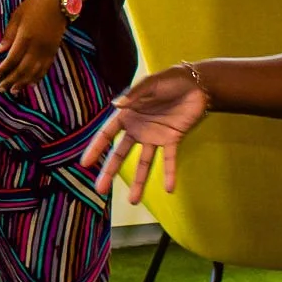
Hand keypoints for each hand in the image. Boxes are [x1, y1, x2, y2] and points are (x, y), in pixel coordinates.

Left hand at [0, 0, 67, 91]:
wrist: (59, 1)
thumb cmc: (34, 6)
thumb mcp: (16, 16)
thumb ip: (8, 35)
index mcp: (25, 37)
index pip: (12, 58)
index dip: (4, 69)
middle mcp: (37, 47)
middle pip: (23, 69)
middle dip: (11, 80)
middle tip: (1, 88)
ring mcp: (47, 50)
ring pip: (35, 71)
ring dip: (23, 83)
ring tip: (14, 91)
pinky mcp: (54, 51)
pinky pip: (45, 68)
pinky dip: (37, 77)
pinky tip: (31, 84)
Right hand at [81, 67, 208, 203]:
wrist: (197, 84)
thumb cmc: (169, 80)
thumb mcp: (150, 84)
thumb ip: (135, 95)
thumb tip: (116, 105)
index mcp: (127, 114)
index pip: (106, 134)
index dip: (96, 148)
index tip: (85, 163)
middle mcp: (138, 129)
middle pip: (120, 154)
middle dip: (110, 171)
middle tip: (100, 189)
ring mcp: (155, 137)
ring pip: (144, 163)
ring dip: (139, 182)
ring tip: (133, 201)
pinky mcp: (173, 140)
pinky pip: (169, 160)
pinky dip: (169, 173)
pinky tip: (169, 189)